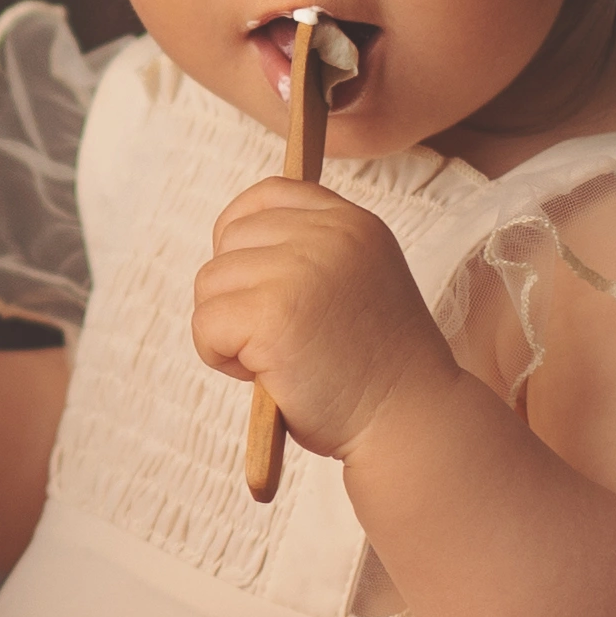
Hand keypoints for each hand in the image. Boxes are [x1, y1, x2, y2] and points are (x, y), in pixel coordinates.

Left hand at [191, 180, 460, 462]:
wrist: (410, 422)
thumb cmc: (376, 369)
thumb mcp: (357, 283)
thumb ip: (312, 253)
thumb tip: (232, 241)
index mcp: (352, 223)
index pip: (268, 194)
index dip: (242, 235)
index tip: (254, 281)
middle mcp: (328, 235)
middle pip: (230, 239)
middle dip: (236, 292)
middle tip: (278, 339)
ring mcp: (299, 271)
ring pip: (210, 282)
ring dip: (227, 329)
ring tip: (275, 360)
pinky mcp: (271, 314)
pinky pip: (205, 322)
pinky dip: (218, 356)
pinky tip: (263, 376)